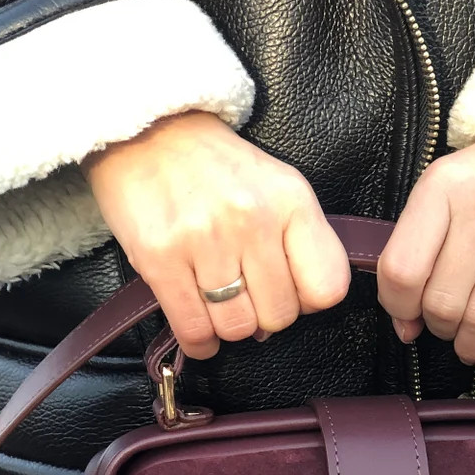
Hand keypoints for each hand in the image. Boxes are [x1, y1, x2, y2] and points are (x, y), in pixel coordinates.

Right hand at [84, 110, 350, 359]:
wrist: (147, 132)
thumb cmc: (216, 169)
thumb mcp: (277, 186)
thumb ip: (297, 242)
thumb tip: (290, 314)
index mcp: (291, 200)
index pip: (327, 287)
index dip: (308, 300)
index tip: (289, 290)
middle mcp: (252, 219)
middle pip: (279, 316)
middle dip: (265, 316)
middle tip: (246, 296)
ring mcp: (205, 240)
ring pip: (238, 328)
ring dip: (229, 327)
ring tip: (219, 305)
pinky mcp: (161, 259)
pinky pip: (193, 330)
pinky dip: (199, 341)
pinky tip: (200, 328)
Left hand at [377, 134, 474, 380]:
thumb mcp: (449, 188)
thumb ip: (419, 247)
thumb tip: (405, 324)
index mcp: (443, 186)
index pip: (402, 270)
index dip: (399, 309)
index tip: (408, 320)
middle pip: (443, 301)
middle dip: (440, 329)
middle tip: (448, 328)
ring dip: (470, 346)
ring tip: (471, 345)